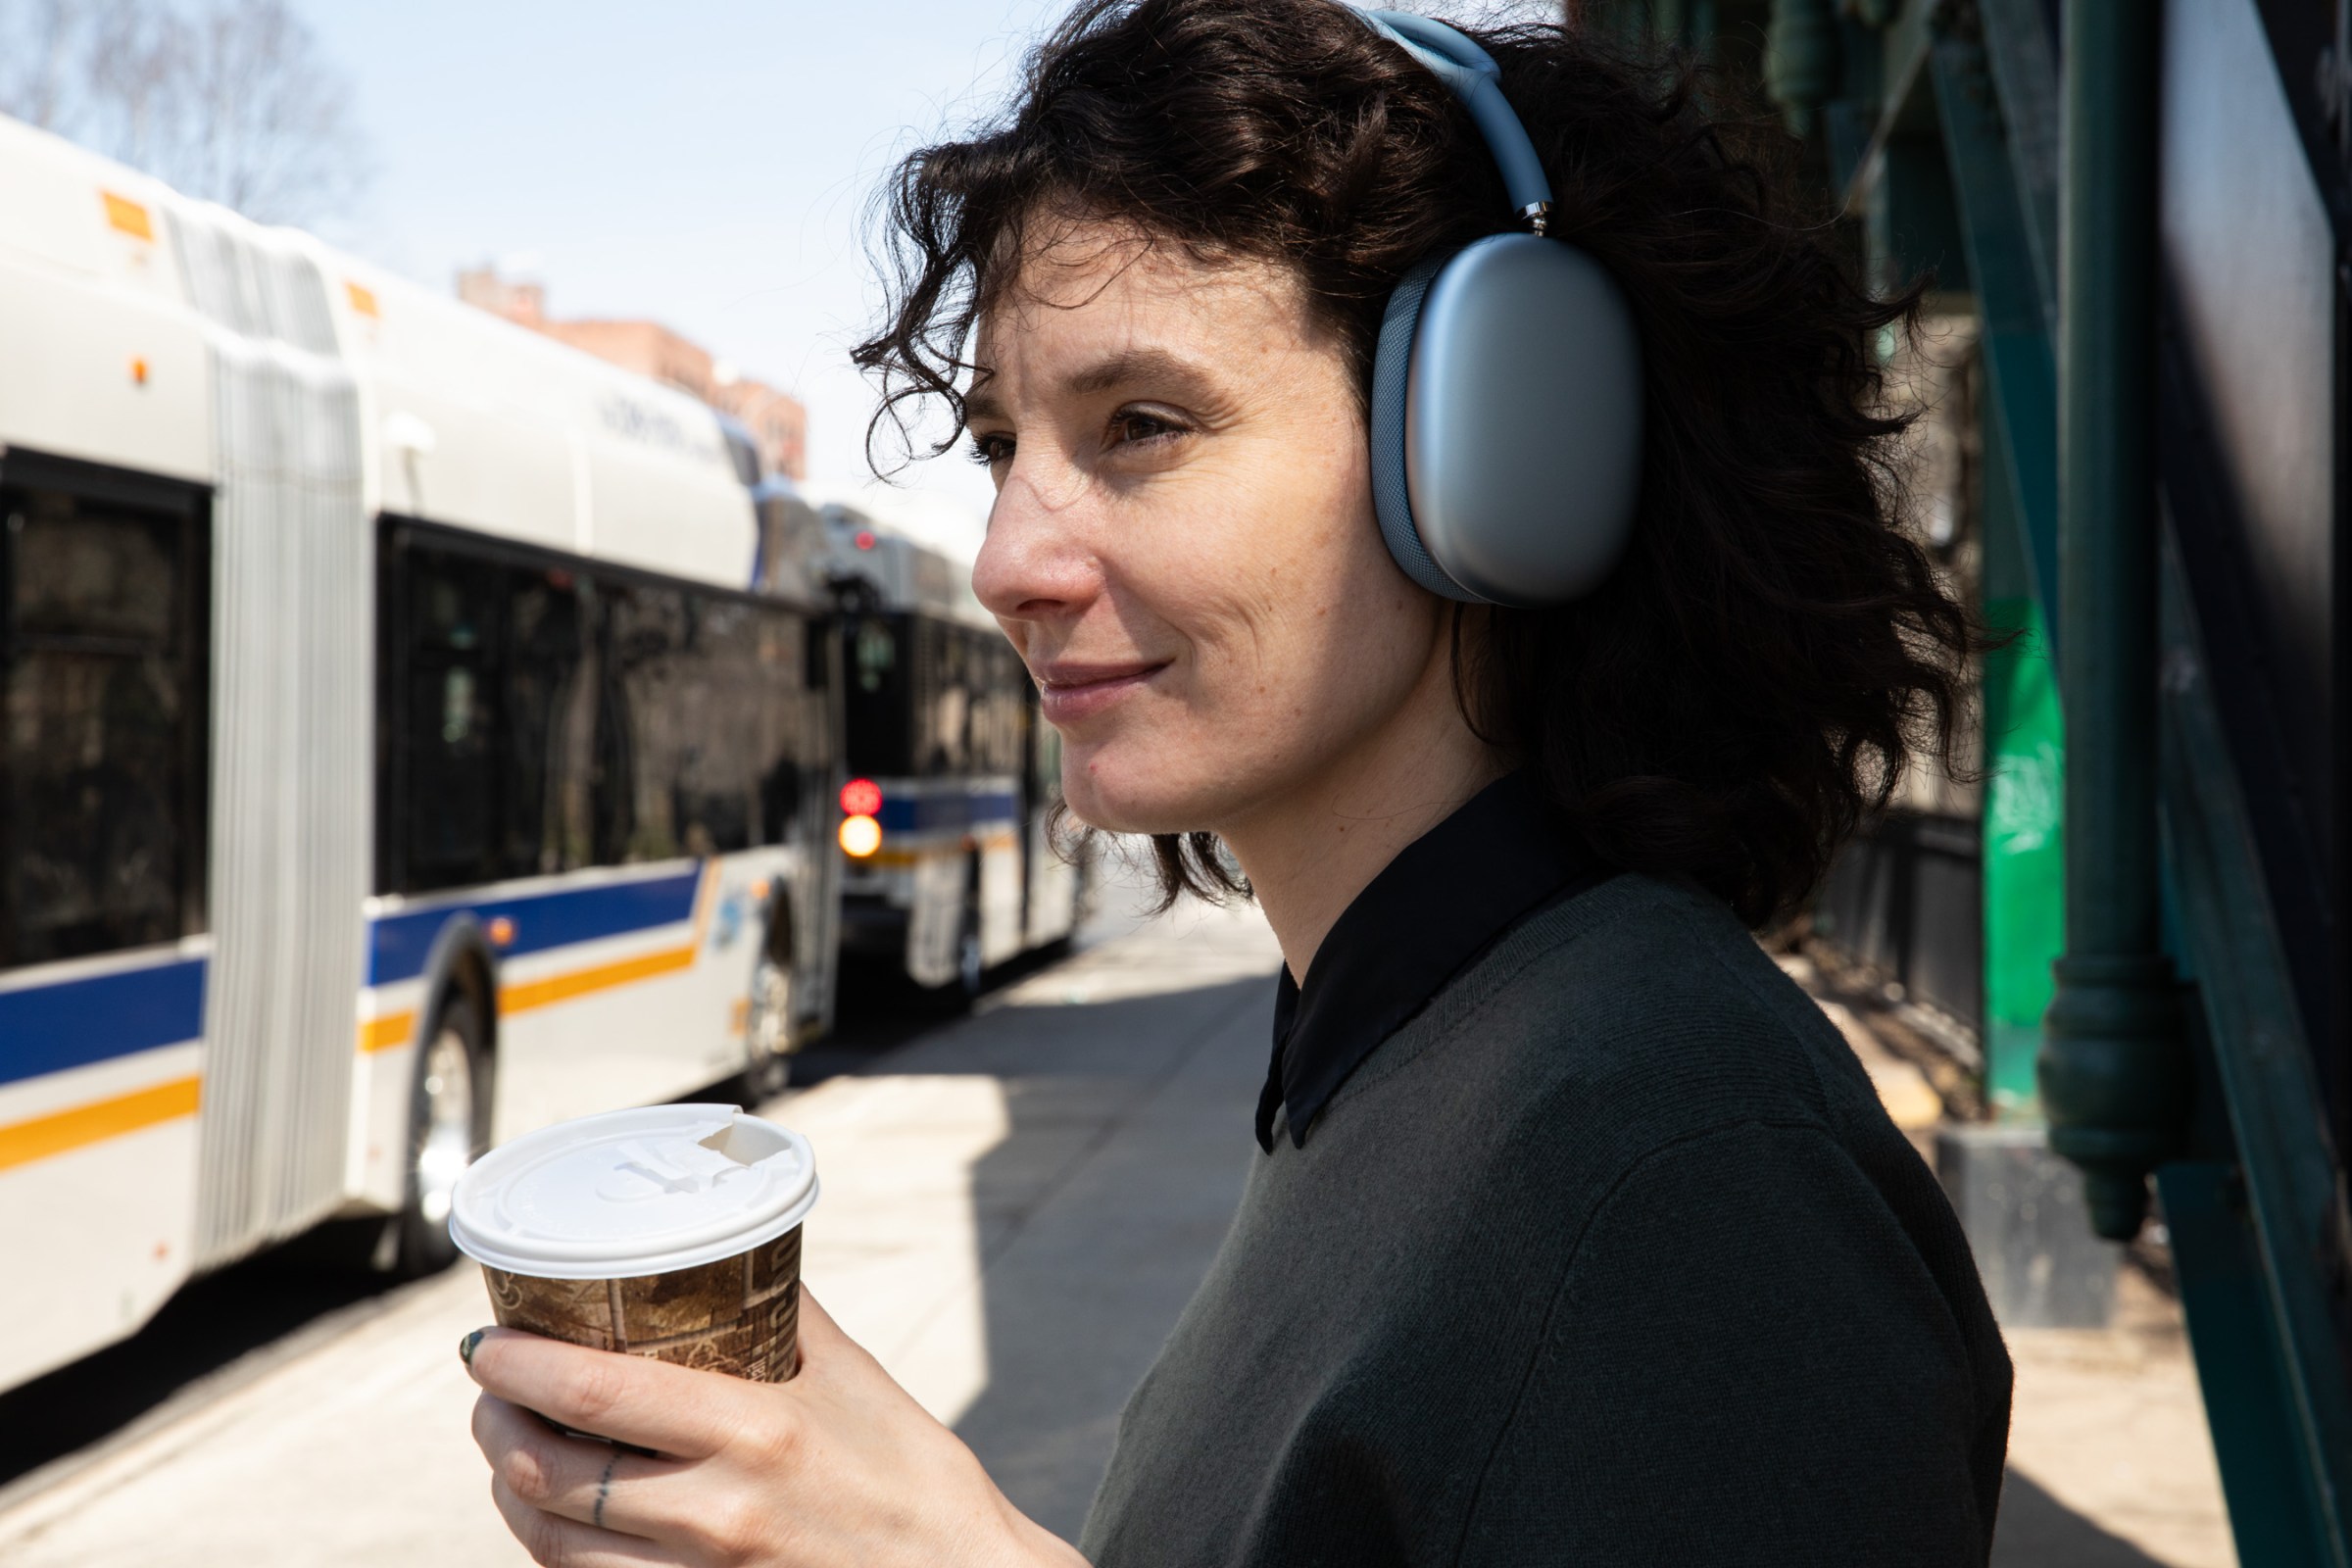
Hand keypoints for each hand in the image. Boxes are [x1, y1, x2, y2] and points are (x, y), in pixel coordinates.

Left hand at [464, 1287, 1086, 1567]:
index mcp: (757, 1431)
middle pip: (551, 1472)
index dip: (516, 1366)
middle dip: (496, 1425)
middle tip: (489, 1389)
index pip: (594, 1394)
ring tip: (509, 1452)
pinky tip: (557, 1519)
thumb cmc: (915, 1477)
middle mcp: (720, 1511)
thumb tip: (731, 1247)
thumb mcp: (855, 1378)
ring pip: (554, 1544)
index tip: (485, 1340)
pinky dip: (556, 1551)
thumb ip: (784, 1315)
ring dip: (511, 1491)